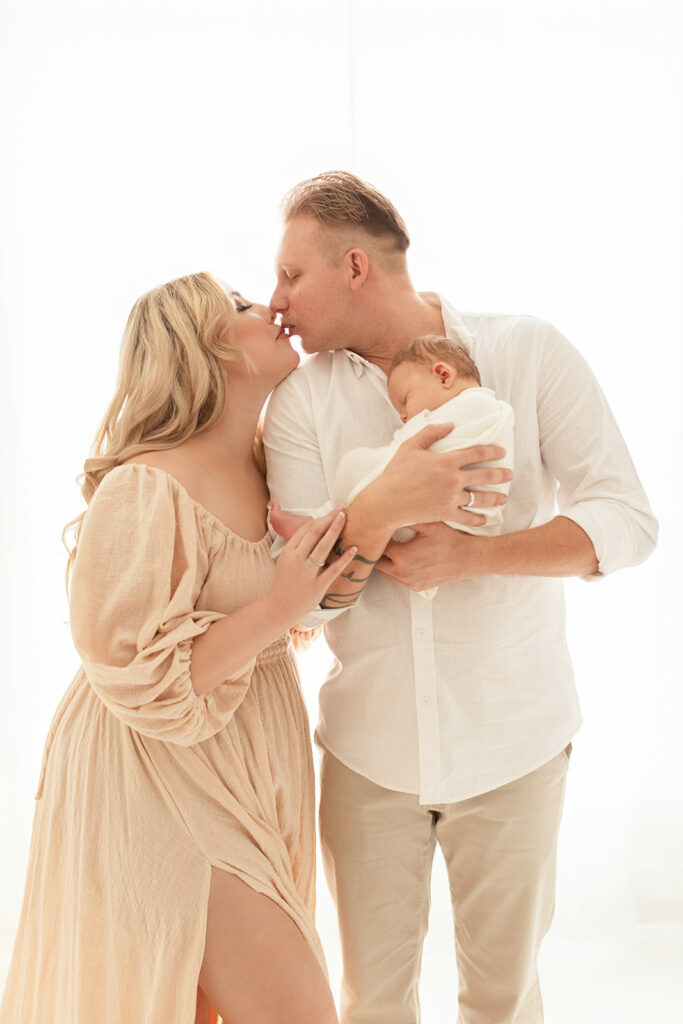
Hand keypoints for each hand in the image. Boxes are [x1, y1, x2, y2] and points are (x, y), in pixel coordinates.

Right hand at [265, 508, 357, 623]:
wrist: (279, 607)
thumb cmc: (285, 582)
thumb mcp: (286, 560)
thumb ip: (298, 546)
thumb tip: (315, 528)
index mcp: (288, 552)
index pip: (305, 529)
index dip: (320, 518)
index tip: (332, 511)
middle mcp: (297, 560)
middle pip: (314, 533)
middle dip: (329, 518)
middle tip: (342, 509)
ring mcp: (308, 573)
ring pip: (323, 547)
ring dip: (335, 530)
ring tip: (345, 518)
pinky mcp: (318, 585)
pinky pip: (334, 568)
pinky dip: (345, 558)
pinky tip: (354, 548)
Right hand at [362, 423, 511, 531]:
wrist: (386, 501)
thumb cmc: (395, 472)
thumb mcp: (410, 446)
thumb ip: (431, 432)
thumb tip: (450, 424)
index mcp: (447, 460)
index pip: (477, 453)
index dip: (492, 452)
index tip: (502, 453)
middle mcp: (453, 479)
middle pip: (485, 476)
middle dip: (501, 475)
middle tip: (510, 474)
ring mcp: (451, 498)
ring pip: (480, 499)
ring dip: (495, 498)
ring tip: (504, 498)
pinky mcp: (446, 514)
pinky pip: (467, 518)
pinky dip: (478, 519)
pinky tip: (485, 519)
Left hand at [376, 521, 487, 588]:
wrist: (469, 558)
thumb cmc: (451, 540)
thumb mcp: (428, 524)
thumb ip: (408, 517)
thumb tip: (393, 509)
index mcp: (403, 556)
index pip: (379, 546)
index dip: (379, 537)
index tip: (379, 530)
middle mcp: (403, 572)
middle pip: (378, 562)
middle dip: (380, 551)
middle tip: (383, 539)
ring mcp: (410, 582)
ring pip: (387, 573)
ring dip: (387, 562)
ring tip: (393, 549)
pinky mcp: (417, 587)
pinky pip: (399, 580)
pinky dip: (398, 570)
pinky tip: (404, 560)